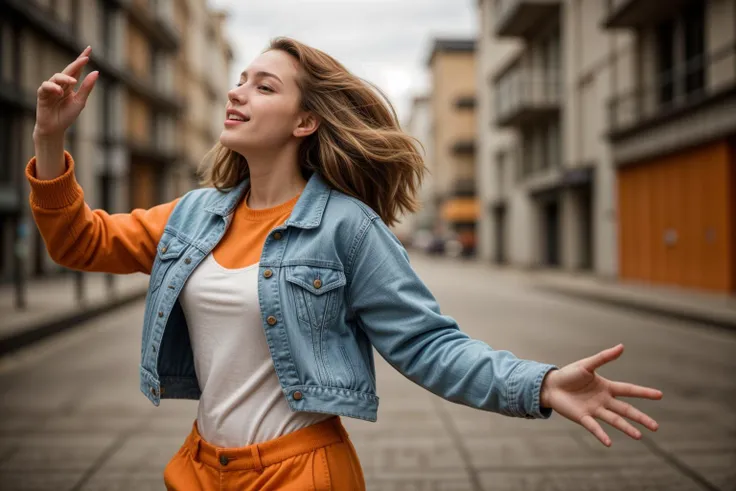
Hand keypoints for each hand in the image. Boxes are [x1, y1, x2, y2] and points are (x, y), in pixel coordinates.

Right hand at [34, 46, 97, 139]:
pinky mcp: (42, 94)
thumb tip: (96, 72)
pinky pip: (45, 86)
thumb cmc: (67, 115)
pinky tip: (59, 92)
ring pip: (56, 77)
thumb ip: (87, 87)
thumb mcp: (80, 101)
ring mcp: (51, 88)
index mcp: (70, 85)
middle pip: (68, 70)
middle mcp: (60, 84)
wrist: (55, 128)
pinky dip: (52, 87)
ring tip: (73, 82)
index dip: (82, 59)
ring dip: (65, 78)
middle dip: (76, 63)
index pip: (77, 70)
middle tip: (85, 58)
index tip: (89, 49)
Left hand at [539, 344, 662, 446]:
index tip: (660, 395)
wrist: (550, 385)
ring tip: (639, 436)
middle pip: (626, 410)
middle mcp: (604, 400)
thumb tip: (622, 346)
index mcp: (606, 387)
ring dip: (626, 428)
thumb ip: (604, 357)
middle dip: (641, 418)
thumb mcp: (587, 365)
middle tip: (656, 427)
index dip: (644, 392)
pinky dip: (601, 434)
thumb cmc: (569, 374)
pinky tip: (609, 443)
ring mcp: (594, 410)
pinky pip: (594, 427)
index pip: (629, 389)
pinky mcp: (583, 417)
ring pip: (614, 420)